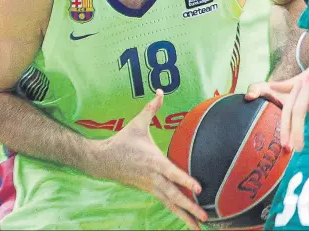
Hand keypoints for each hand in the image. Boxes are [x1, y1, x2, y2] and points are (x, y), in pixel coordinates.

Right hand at [94, 89, 206, 229]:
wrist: (103, 160)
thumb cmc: (123, 141)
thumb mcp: (137, 123)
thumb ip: (151, 108)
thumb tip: (160, 91)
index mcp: (152, 160)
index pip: (171, 171)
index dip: (184, 179)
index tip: (198, 188)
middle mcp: (153, 176)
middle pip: (173, 194)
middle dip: (189, 206)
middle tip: (204, 218)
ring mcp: (150, 186)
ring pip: (170, 202)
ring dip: (185, 215)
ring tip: (199, 228)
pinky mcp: (149, 190)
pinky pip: (165, 202)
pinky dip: (176, 211)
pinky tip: (187, 220)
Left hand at [246, 50, 308, 150]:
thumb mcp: (302, 76)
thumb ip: (288, 84)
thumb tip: (271, 86)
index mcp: (297, 84)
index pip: (288, 108)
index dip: (285, 126)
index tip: (284, 144)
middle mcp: (307, 84)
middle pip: (298, 110)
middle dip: (296, 131)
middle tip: (297, 149)